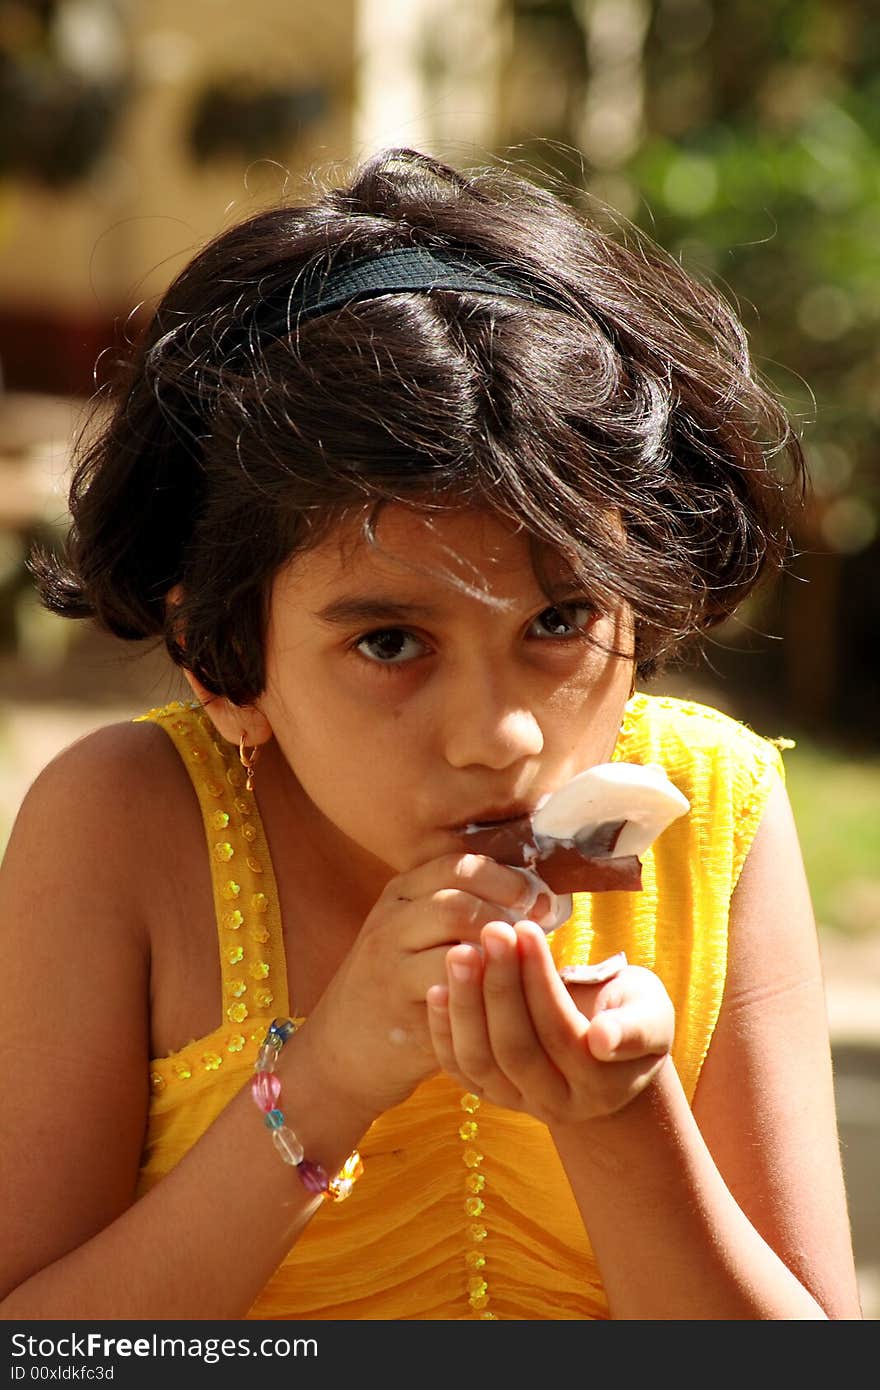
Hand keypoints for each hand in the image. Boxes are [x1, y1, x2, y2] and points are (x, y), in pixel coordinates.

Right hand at [300, 855, 540, 1122]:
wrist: (342, 1049)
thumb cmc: (398, 985)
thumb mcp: (415, 932)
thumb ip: (459, 907)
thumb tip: (534, 895)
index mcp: (401, 893)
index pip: (458, 865)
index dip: (508, 879)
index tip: (542, 901)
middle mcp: (391, 923)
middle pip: (459, 901)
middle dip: (509, 914)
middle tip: (543, 931)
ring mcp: (391, 968)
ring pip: (459, 947)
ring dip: (503, 955)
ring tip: (525, 964)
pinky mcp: (401, 1011)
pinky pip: (457, 996)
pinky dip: (488, 992)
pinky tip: (507, 997)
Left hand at [426, 918, 674, 1124]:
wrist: (606, 1052)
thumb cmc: (630, 1015)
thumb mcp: (650, 1015)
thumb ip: (635, 1029)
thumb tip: (602, 1040)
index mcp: (601, 1084)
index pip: (560, 1031)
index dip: (539, 980)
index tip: (526, 927)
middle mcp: (558, 1103)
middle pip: (516, 1049)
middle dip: (499, 986)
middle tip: (491, 931)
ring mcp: (519, 1103)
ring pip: (479, 1061)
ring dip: (465, 1004)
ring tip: (461, 952)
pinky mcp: (490, 1094)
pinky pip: (457, 1068)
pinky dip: (441, 1031)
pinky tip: (437, 987)